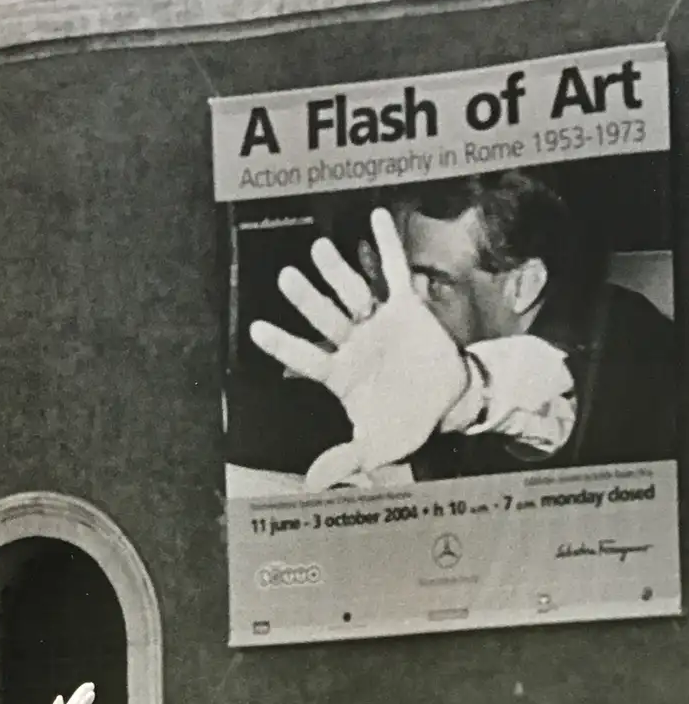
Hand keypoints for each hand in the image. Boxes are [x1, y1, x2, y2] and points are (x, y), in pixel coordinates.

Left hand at [249, 208, 469, 490]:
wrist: (446, 405)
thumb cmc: (404, 425)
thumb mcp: (374, 449)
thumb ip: (343, 461)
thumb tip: (311, 486)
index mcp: (339, 374)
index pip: (305, 357)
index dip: (283, 345)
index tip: (256, 329)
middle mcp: (353, 344)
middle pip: (325, 319)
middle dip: (307, 299)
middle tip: (286, 277)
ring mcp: (377, 323)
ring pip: (353, 293)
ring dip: (338, 271)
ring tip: (319, 249)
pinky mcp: (406, 308)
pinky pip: (394, 272)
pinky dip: (387, 246)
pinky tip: (377, 217)